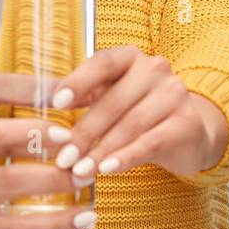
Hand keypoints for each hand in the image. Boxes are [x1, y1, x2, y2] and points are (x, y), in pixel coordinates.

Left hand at [47, 44, 227, 180]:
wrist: (191, 131)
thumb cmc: (138, 111)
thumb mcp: (111, 97)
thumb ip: (82, 97)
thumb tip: (38, 104)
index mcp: (130, 57)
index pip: (102, 63)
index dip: (78, 82)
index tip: (55, 104)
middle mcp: (155, 69)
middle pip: (112, 101)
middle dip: (84, 133)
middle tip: (62, 158)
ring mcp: (175, 94)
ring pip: (130, 125)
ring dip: (101, 151)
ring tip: (80, 171)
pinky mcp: (187, 122)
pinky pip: (151, 142)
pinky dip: (127, 157)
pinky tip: (108, 170)